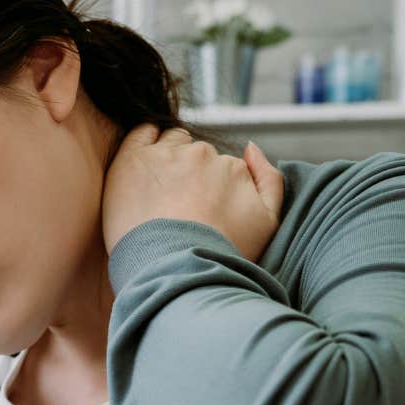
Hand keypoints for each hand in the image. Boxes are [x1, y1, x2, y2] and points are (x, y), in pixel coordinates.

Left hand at [101, 125, 284, 262]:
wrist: (177, 271)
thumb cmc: (221, 255)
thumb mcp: (267, 224)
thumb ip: (270, 180)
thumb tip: (251, 148)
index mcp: (232, 167)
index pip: (221, 165)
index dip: (211, 186)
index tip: (200, 208)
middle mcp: (202, 154)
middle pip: (195, 153)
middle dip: (189, 172)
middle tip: (178, 205)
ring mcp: (167, 154)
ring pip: (169, 142)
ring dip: (166, 158)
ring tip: (158, 193)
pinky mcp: (135, 158)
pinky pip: (141, 134)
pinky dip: (143, 140)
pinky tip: (142, 166)